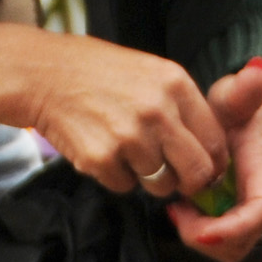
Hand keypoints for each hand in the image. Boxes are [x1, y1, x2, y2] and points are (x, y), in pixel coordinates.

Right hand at [0, 25, 225, 198]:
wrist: (45, 74)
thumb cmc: (102, 75)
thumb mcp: (153, 74)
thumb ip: (184, 108)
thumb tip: (212, 154)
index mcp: (176, 85)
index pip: (215, 142)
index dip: (213, 163)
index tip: (204, 170)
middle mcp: (158, 111)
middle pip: (196, 173)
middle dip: (188, 183)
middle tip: (175, 178)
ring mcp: (130, 137)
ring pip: (161, 186)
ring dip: (148, 177)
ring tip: (127, 150)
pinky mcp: (102, 159)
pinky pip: (126, 187)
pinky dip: (117, 176)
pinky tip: (103, 149)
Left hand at [168, 58, 261, 261]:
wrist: (255, 111)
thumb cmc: (243, 103)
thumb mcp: (237, 95)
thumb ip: (244, 89)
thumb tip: (255, 72)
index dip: (233, 228)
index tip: (200, 231)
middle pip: (243, 241)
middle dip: (208, 238)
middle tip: (176, 211)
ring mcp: (251, 209)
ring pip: (232, 247)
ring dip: (201, 236)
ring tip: (178, 207)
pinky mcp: (237, 214)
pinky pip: (222, 238)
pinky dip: (200, 232)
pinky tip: (181, 207)